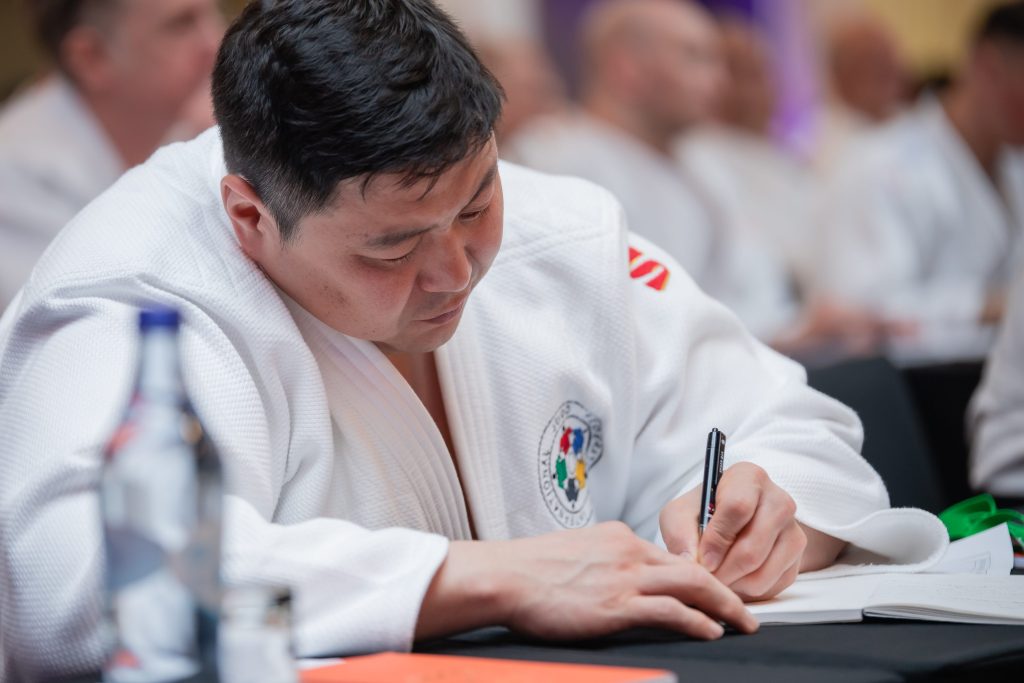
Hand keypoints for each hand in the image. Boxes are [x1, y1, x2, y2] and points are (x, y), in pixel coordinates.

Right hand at [416, 522, 757, 641]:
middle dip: (725, 589)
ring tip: (744, 623)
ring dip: (725, 605)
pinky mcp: (618, 605)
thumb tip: (613, 578)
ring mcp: (625, 577)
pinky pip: (672, 611)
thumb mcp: (575, 553)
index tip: (714, 590)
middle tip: (747, 610)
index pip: (669, 554)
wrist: (506, 576)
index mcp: (618, 537)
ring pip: (692, 584)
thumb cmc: (531, 570)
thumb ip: (602, 560)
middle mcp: (628, 551)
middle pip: (693, 565)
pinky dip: (698, 621)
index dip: (697, 574)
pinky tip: (713, 632)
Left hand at [659, 463, 806, 601]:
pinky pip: (772, 586)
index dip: (716, 539)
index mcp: (749, 478)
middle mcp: (778, 500)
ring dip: (733, 585)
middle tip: (704, 578)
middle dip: (722, 572)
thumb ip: (680, 534)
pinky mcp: (797, 558)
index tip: (701, 559)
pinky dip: (747, 591)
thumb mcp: (680, 514)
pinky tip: (733, 579)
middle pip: (752, 549)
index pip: (738, 508)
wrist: (729, 523)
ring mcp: (793, 530)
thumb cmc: (702, 513)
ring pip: (762, 573)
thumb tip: (691, 561)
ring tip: (715, 578)